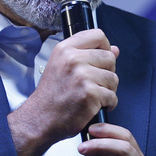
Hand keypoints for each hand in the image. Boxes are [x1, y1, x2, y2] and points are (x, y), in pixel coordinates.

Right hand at [8, 30, 118, 155]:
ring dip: (108, 90)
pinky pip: (112, 96)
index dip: (105, 47)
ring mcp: (82, 76)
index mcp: (65, 49)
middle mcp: (73, 59)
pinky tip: (94, 106)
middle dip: (107, 72)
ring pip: (113, 78)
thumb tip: (115, 49)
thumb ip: (88, 55)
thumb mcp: (63, 67)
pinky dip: (108, 104)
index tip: (101, 59)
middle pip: (109, 58)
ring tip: (93, 97)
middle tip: (95, 84)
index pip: (97, 35)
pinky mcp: (90, 94)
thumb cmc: (51, 96)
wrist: (40, 119)